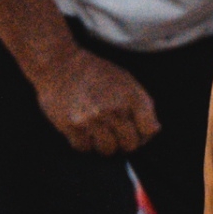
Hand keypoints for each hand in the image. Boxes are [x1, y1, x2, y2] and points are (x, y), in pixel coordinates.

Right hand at [33, 48, 160, 154]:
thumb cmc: (95, 72)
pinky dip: (84, 143)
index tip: (135, 130)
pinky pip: (84, 148)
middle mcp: (114, 109)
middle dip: (124, 141)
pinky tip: (82, 129)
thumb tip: (154, 130)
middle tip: (114, 132)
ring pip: (108, 150)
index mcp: (131, 96)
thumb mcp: (125, 80)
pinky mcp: (72, 126)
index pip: (148, 130)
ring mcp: (92, 120)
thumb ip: (142, 105)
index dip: (143, 134)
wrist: (58, 62)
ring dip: (104, 144)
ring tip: (97, 130)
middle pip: (130, 145)